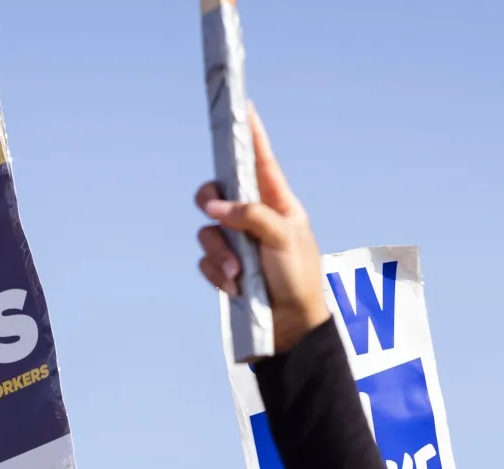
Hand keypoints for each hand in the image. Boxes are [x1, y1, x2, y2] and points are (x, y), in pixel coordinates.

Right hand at [194, 107, 329, 354]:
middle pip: (217, 190)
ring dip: (218, 252)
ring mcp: (236, 243)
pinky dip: (216, 274)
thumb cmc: (298, 278)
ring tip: (237, 274)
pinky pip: (205, 261)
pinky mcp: (225, 269)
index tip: (241, 106)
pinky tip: (235, 287)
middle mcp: (252, 217)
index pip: (260, 158)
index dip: (250, 133)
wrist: (291, 327)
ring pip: (207, 230)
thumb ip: (250, 215)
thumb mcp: (283, 238)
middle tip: (213, 210)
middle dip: (211, 201)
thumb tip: (212, 207)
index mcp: (276, 201)